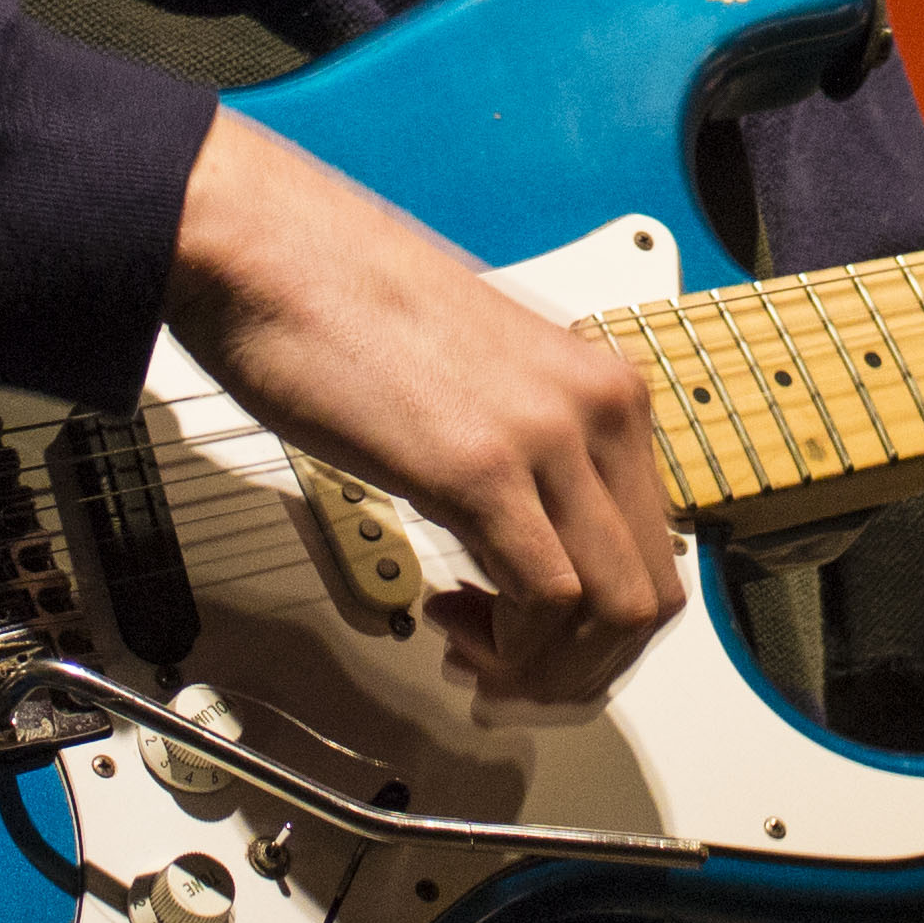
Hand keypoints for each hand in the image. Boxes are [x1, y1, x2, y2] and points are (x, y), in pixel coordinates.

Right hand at [161, 108, 682, 704]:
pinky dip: (512, 647)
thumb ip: (523, 452)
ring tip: (472, 654)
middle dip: (582, 667)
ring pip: (615, 609)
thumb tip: (529, 543)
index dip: (600, 629)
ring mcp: (549, 436)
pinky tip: (450, 622)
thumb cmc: (344, 303)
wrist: (268, 246)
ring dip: (547, 668)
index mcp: (605, 387)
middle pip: (650, 594)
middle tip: (506, 676)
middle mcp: (600, 408)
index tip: (532, 643)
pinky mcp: (485, 466)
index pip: (655, 551)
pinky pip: (547, 599)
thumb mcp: (477, 383)